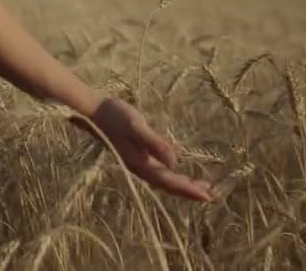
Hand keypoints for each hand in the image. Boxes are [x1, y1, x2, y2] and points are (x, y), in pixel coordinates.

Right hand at [72, 96, 213, 201]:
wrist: (94, 109)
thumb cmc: (116, 115)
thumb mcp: (137, 127)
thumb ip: (155, 144)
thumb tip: (175, 162)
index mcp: (140, 163)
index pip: (169, 180)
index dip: (188, 189)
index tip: (207, 196)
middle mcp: (139, 167)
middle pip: (167, 183)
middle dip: (188, 190)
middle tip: (210, 196)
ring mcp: (137, 161)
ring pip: (163, 178)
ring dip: (181, 184)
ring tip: (199, 187)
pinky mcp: (137, 153)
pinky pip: (158, 169)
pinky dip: (171, 173)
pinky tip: (177, 169)